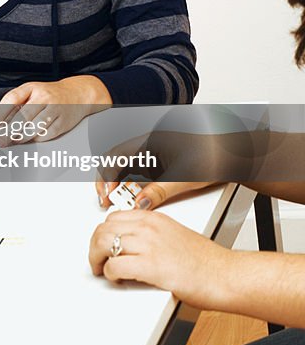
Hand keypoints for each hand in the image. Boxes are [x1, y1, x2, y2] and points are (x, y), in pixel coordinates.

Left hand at [0, 76, 110, 144]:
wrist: (77, 93)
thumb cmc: (49, 94)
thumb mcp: (31, 92)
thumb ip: (16, 104)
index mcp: (32, 87)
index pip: (12, 99)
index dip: (0, 112)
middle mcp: (45, 97)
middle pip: (23, 116)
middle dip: (9, 131)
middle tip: (0, 140)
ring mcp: (56, 109)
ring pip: (35, 127)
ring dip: (22, 136)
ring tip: (13, 140)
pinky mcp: (64, 122)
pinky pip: (47, 134)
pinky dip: (37, 138)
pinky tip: (32, 138)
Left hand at [88, 209, 229, 309]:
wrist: (226, 275)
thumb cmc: (206, 261)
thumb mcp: (174, 235)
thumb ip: (151, 235)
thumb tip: (132, 244)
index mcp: (154, 219)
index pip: (113, 218)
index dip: (104, 233)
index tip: (103, 245)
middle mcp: (149, 228)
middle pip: (103, 230)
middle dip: (95, 247)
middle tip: (97, 260)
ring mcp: (149, 246)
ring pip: (104, 244)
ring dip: (98, 260)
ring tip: (103, 270)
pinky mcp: (151, 266)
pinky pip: (115, 266)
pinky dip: (110, 274)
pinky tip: (117, 278)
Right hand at [93, 127, 256, 208]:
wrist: (237, 153)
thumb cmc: (215, 155)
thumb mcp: (184, 177)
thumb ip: (158, 191)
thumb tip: (139, 204)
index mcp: (150, 141)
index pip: (116, 156)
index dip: (106, 176)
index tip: (107, 194)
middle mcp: (149, 145)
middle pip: (118, 163)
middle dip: (110, 182)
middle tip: (107, 200)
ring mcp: (155, 155)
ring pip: (128, 170)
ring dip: (122, 186)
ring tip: (121, 202)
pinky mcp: (162, 164)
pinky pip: (140, 174)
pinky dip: (134, 187)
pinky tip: (137, 198)